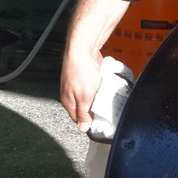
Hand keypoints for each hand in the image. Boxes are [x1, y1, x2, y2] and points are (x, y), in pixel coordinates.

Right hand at [59, 0, 130, 131]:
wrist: (83, 48)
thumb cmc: (82, 71)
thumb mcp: (85, 97)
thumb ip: (84, 113)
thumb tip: (82, 128)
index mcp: (68, 103)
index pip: (80, 120)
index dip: (91, 122)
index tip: (104, 123)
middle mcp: (71, 95)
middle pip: (85, 109)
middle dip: (97, 110)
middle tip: (108, 109)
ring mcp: (77, 86)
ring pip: (90, 98)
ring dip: (99, 98)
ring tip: (107, 97)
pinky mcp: (85, 78)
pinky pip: (94, 88)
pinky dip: (100, 88)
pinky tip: (106, 86)